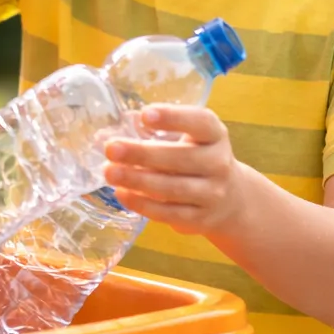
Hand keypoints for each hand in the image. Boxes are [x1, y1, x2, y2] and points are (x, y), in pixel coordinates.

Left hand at [103, 103, 244, 234]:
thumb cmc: (196, 159)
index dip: (173, 117)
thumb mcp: (187, 139)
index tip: (145, 115)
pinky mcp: (200, 219)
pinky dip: (142, 203)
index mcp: (215, 135)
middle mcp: (218, 163)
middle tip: (111, 149)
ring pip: (172, 188)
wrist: (230, 199)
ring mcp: (212, 193)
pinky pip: (168, 213)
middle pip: (180, 158)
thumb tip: (103, 134)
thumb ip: (152, 134)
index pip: (200, 122)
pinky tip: (122, 193)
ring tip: (109, 172)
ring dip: (137, 181)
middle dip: (142, 154)